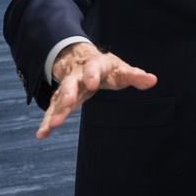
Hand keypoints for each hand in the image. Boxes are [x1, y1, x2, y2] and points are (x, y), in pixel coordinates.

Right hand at [38, 44, 156, 138]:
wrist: (82, 61)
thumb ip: (135, 76)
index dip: (93, 75)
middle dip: (70, 92)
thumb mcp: (121, 70)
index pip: (95, 67)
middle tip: (69, 102)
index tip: (92, 84)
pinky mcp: (59, 99)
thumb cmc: (107, 69)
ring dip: (56, 111)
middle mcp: (78, 76)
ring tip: (53, 125)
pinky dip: (47, 121)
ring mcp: (67, 87)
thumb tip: (153, 80)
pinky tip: (42, 134)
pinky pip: (52, 110)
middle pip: (72, 83)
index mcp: (96, 66)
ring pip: (59, 98)